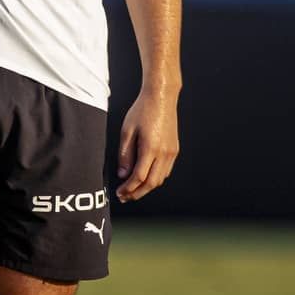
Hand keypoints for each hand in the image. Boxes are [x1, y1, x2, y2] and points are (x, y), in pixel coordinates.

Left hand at [114, 85, 178, 202]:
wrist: (162, 96)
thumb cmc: (143, 110)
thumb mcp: (127, 130)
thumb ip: (124, 154)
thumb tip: (122, 174)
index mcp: (150, 148)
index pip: (139, 178)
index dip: (128, 189)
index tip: (119, 193)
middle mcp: (164, 153)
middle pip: (151, 183)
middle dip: (137, 193)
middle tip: (125, 197)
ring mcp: (171, 152)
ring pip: (160, 179)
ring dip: (146, 188)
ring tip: (133, 189)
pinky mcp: (175, 149)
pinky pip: (166, 170)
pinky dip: (155, 178)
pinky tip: (146, 177)